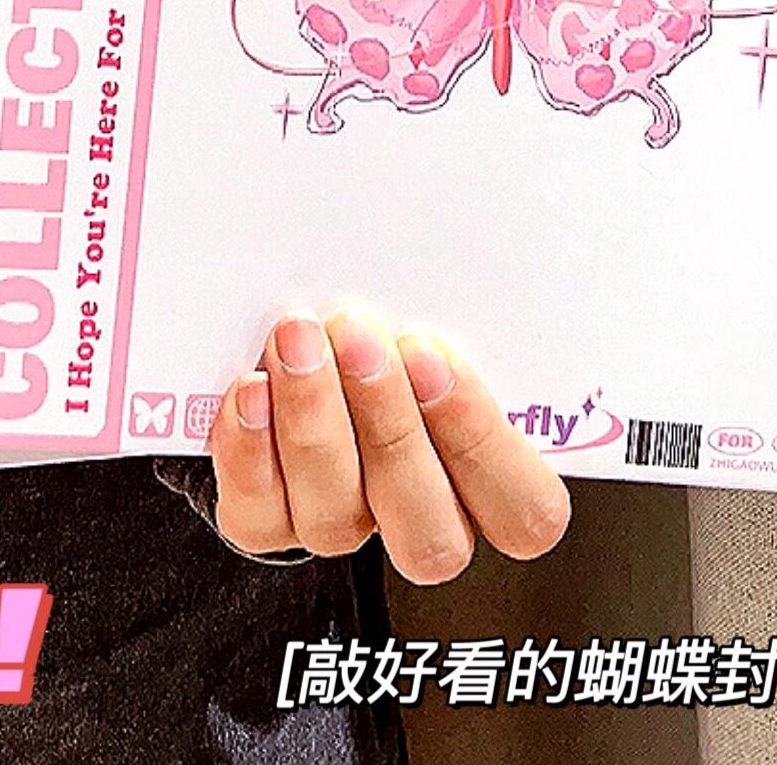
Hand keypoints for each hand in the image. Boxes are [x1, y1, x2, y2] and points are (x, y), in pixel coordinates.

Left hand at [209, 312, 570, 582]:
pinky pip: (260, 511)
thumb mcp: (427, 304)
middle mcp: (418, 517)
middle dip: (390, 426)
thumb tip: (456, 246)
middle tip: (359, 337)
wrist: (293, 334)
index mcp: (484, 478)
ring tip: (297, 339)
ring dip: (314, 421)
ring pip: (339, 518)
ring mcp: (341, 525)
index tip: (433, 354)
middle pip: (431, 530)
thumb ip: (450, 305)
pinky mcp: (267, 522)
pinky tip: (251, 387)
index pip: (525, 507)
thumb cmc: (384, 319)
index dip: (481, 441)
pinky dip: (252, 448)